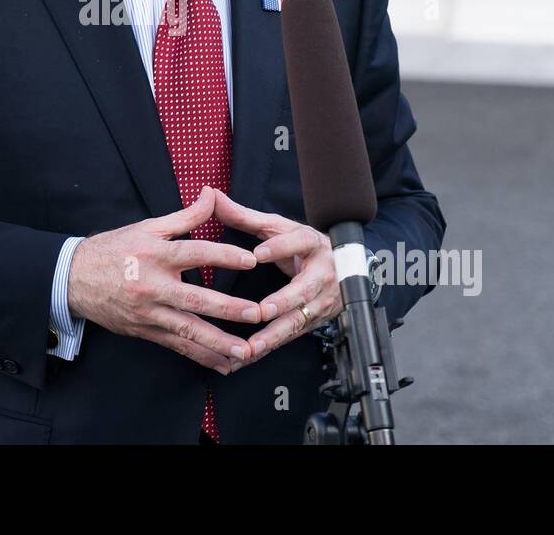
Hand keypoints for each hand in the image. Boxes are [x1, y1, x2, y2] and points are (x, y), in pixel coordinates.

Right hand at [67, 187, 262, 374]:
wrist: (72, 279)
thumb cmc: (113, 250)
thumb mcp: (147, 228)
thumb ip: (185, 216)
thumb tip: (212, 194)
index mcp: (156, 255)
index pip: (195, 253)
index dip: (224, 256)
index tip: (251, 260)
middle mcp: (153, 285)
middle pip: (196, 299)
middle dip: (229, 309)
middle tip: (257, 314)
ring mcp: (148, 312)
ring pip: (188, 330)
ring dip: (218, 342)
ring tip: (245, 351)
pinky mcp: (144, 331)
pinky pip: (176, 346)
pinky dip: (200, 357)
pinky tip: (222, 365)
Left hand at [210, 190, 344, 366]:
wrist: (343, 267)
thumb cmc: (301, 244)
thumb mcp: (278, 227)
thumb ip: (244, 215)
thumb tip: (211, 195)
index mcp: (312, 243)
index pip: (298, 243)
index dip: (279, 248)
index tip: (257, 255)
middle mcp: (321, 273)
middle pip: (304, 289)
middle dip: (283, 303)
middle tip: (261, 311)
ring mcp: (321, 301)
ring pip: (298, 320)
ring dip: (274, 336)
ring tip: (249, 348)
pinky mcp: (314, 322)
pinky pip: (290, 337)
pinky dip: (268, 349)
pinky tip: (245, 358)